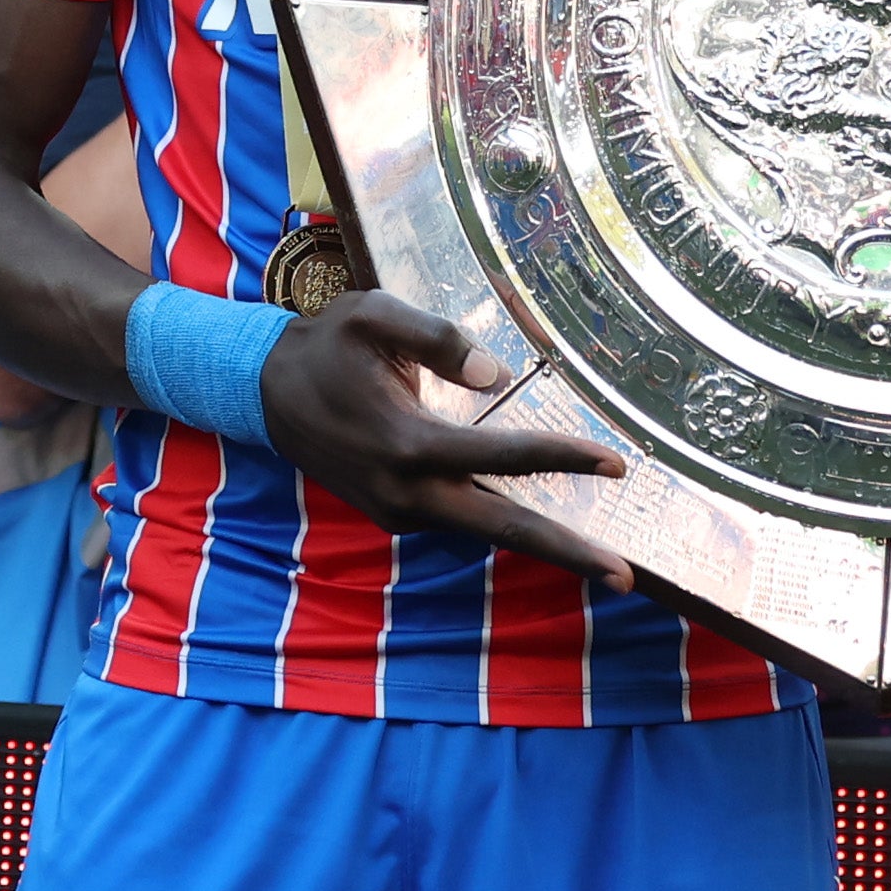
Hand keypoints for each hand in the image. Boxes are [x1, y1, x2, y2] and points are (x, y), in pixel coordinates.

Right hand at [257, 293, 633, 590]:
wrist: (264, 391)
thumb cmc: (326, 344)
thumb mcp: (373, 315)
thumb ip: (435, 337)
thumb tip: (493, 373)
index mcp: (408, 444)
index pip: (502, 457)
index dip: (562, 457)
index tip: (614, 462)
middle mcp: (408, 492)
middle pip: (502, 528)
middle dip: (566, 552)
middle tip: (627, 576)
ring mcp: (400, 512)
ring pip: (483, 531)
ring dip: (542, 544)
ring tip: (601, 559)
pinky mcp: (396, 515)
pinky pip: (461, 520)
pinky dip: (505, 522)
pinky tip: (545, 524)